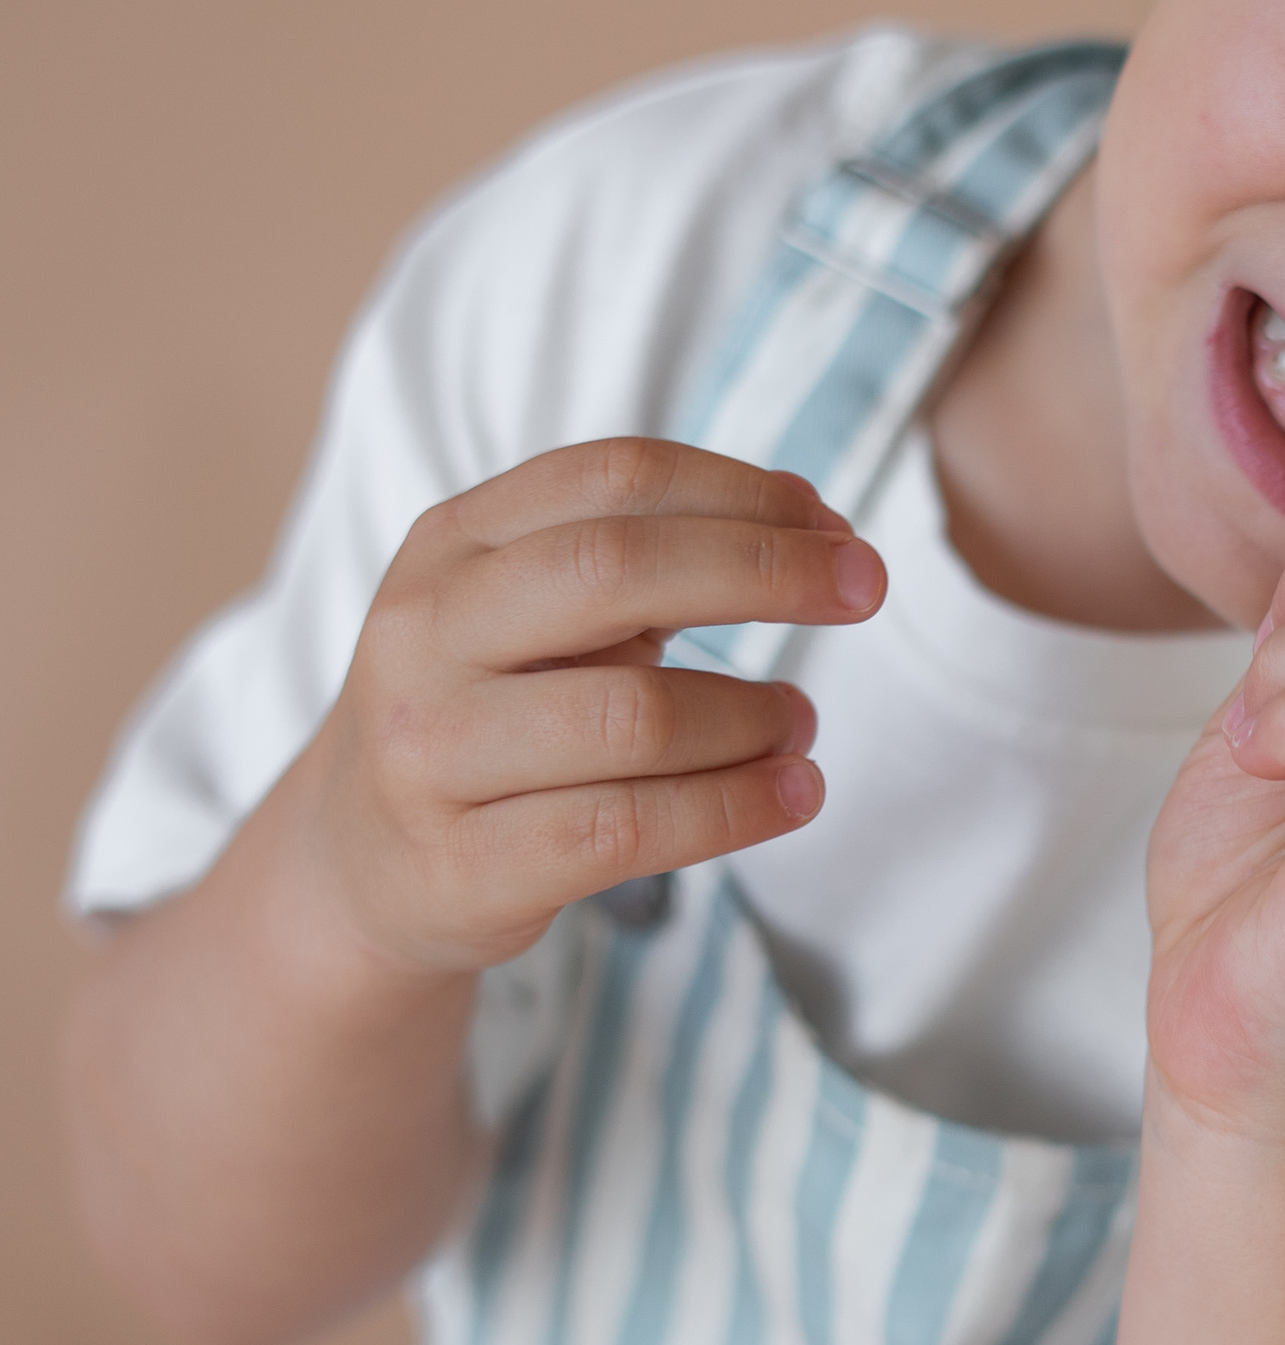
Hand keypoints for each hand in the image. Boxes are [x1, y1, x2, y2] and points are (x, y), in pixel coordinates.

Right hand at [302, 436, 882, 978]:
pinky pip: (630, 830)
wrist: (360, 863)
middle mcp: (424, 636)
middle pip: (617, 571)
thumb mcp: (540, 614)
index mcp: (449, 545)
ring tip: (801, 726)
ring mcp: (431, 756)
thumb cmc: (490, 714)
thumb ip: (654, 558)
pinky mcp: (464, 866)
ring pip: (634, 717)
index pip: (613, 478)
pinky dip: (737, 810)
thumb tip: (812, 516)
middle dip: (764, 570)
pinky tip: (792, 794)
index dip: (741, 492)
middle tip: (864, 590)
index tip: (836, 527)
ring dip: (752, 716)